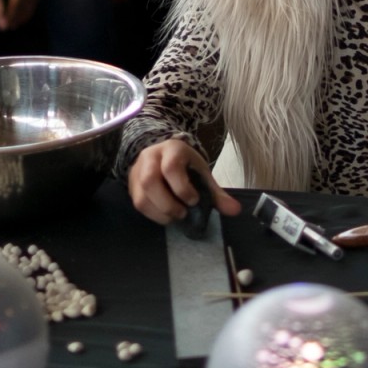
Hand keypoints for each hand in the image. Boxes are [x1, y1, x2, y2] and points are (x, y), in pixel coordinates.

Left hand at [1, 0, 54, 29]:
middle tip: (7, 26)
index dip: (11, 7)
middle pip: (22, 4)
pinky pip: (33, 6)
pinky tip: (21, 22)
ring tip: (12, 27)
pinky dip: (27, 14)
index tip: (4, 16)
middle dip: (15, 16)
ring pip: (28, 7)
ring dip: (21, 17)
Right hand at [128, 137, 242, 224]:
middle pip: (149, 180)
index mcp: (172, 149)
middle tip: (182, 214)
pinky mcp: (132, 185)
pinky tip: (165, 216)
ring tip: (174, 217)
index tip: (194, 200)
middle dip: (167, 203)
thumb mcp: (202, 173)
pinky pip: (137, 203)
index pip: (171, 167)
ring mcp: (137, 171)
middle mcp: (150, 157)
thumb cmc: (185, 166)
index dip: (182, 188)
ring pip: (140, 195)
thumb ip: (216, 193)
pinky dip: (152, 215)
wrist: (163, 156)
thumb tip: (235, 210)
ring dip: (159, 212)